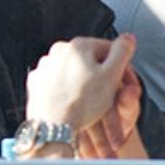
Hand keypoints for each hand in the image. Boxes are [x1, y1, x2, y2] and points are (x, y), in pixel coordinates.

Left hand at [20, 34, 146, 159]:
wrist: (54, 127)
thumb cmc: (83, 104)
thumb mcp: (111, 75)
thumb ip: (123, 52)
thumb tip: (128, 38)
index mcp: (78, 45)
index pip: (107, 48)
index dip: (118, 65)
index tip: (119, 80)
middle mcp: (58, 50)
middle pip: (88, 59)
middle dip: (98, 73)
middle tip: (104, 92)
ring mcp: (44, 66)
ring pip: (72, 70)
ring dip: (81, 80)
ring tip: (87, 99)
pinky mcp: (36, 82)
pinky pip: (56, 82)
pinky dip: (65, 88)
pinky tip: (71, 100)